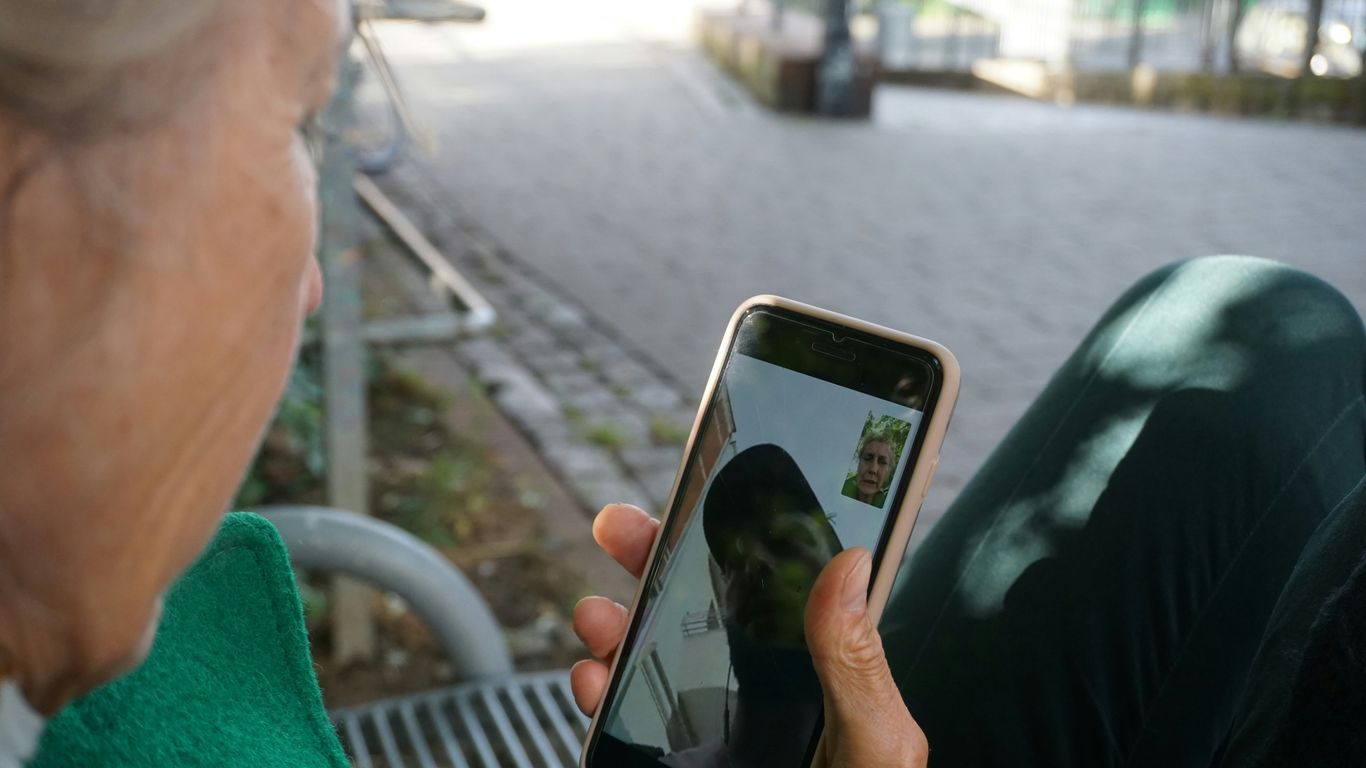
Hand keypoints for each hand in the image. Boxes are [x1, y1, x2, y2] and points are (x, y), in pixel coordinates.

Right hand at [570, 503, 928, 767]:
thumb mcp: (877, 746)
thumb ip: (856, 661)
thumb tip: (849, 561)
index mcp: (821, 671)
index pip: (776, 585)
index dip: (736, 537)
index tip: (701, 494)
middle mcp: (765, 692)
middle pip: (702, 608)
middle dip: (657, 565)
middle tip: (620, 527)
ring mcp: (716, 730)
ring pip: (656, 657)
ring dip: (619, 626)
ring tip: (597, 615)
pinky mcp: (678, 762)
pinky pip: (631, 719)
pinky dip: (602, 692)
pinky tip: (594, 680)